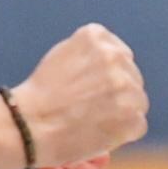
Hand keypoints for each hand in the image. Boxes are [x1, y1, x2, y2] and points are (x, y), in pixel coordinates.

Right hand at [12, 24, 147, 167]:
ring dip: (122, 111)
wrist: (29, 124)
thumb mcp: (62, 54)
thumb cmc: (40, 94)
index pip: (119, 54)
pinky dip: (123, 132)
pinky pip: (138, 124)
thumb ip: (90, 53)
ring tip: (94, 120)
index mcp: (96, 36)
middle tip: (93, 107)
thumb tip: (115, 63)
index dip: (106, 74)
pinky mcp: (132, 116)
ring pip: (137, 100)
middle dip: (117, 91)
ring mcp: (126, 86)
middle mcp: (115, 56)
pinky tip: (100, 132)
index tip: (92, 87)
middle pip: (131, 76)